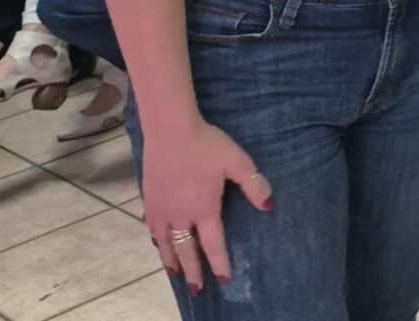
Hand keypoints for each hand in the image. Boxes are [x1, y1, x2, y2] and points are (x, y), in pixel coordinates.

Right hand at [141, 119, 272, 293]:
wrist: (170, 130)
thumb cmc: (206, 145)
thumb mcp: (237, 162)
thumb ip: (254, 185)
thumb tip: (269, 206)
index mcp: (204, 209)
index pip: (213, 244)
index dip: (219, 263)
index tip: (224, 279)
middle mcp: (180, 215)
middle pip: (186, 251)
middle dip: (193, 271)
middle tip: (197, 289)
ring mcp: (161, 209)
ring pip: (165, 243)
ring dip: (172, 261)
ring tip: (176, 274)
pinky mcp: (149, 199)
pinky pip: (152, 228)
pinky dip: (157, 241)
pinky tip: (158, 243)